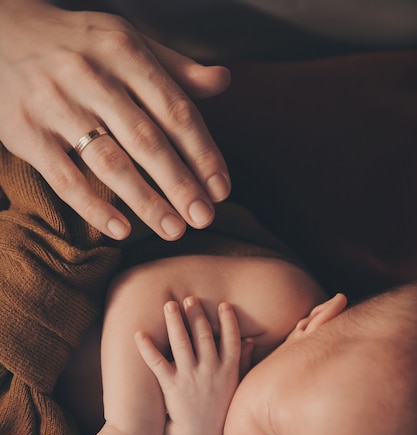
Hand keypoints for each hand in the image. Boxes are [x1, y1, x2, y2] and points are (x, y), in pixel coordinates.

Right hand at [0, 1, 230, 239]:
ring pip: (110, 162)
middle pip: (148, 141)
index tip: (221, 189)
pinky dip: (94, 207)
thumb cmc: (78, 46)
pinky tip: (121, 230)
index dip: (202, 154)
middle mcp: (93, 77)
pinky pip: (65, 178)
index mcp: (126, 53)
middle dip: (181, 185)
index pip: (176, 111)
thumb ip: (175, 67)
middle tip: (204, 218)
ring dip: (146, 202)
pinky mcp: (27, 133)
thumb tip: (223, 81)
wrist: (1, 33)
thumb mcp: (126, 42)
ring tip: (173, 231)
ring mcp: (57, 105)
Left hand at [136, 296, 241, 434]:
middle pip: (203, 336)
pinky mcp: (172, 386)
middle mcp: (210, 371)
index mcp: (228, 370)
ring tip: (169, 305)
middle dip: (196, 315)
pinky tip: (140, 333)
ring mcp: (190, 378)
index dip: (228, 321)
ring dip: (175, 322)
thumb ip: (242, 361)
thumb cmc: (219, 408)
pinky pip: (157, 362)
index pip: (231, 340)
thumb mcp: (235, 385)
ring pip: (181, 344)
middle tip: (190, 299)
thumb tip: (250, 340)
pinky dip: (147, 348)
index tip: (224, 305)